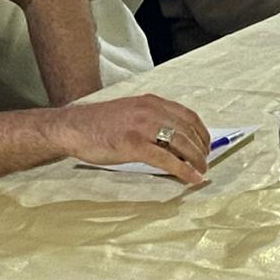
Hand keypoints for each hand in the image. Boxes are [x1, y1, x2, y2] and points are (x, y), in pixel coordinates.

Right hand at [53, 94, 208, 184]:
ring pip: (181, 144)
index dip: (202, 132)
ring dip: (196, 160)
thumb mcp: (131, 114)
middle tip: (205, 163)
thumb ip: (152, 122)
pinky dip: (183, 170)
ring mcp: (142, 127)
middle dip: (201, 149)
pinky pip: (166, 159)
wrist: (73, 127)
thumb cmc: (99, 125)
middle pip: (188, 130)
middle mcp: (150, 110)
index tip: (206, 146)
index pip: (187, 115)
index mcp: (151, 102)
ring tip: (200, 171)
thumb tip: (175, 144)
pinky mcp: (133, 144)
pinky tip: (190, 178)